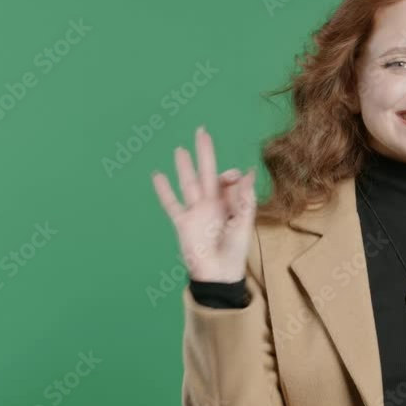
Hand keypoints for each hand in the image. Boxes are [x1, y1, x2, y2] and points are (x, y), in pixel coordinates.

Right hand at [151, 125, 256, 282]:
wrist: (217, 274)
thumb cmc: (234, 251)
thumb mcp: (243, 223)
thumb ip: (244, 198)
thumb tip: (248, 172)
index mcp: (229, 203)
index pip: (227, 179)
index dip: (230, 174)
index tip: (231, 177)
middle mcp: (212, 203)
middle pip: (207, 172)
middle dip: (205, 152)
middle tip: (202, 130)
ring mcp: (196, 211)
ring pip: (188, 183)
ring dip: (184, 167)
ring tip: (180, 150)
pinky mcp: (182, 222)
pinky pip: (171, 203)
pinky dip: (164, 190)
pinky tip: (157, 176)